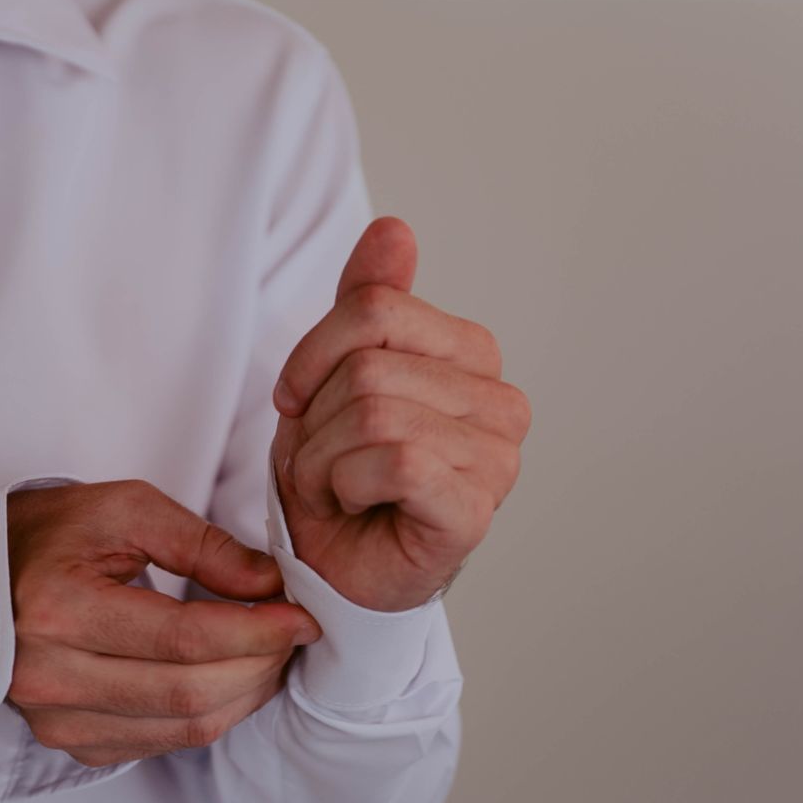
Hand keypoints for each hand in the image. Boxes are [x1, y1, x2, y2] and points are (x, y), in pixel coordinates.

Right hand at [5, 480, 324, 766]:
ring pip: (184, 728)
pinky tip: (226, 679)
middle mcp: (49, 674)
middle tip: (293, 633)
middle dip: (260, 664)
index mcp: (58, 608)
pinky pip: (161, 742)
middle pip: (191, 692)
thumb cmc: (47, 533)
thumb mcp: (123, 510)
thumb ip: (204, 545)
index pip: (184, 639)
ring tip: (268, 654)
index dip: (257, 632)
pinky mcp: (68, 741)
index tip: (303, 616)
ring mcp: (55, 718)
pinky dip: (208, 714)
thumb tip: (272, 587)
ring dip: (244, 695)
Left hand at [269, 217, 529, 611]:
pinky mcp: (475, 509)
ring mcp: (497, 458)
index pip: (377, 306)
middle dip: (315, 421)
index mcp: (472, 357)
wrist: (331, 574)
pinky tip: (355, 508)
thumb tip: (393, 228)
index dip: (313, 356)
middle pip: (368, 364)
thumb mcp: (332, 377)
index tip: (302, 403)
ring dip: (322, 460)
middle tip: (324, 464)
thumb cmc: (337, 480)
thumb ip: (365, 304)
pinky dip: (346, 486)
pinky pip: (394, 459)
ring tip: (337, 490)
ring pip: (373, 411)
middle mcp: (500, 402)